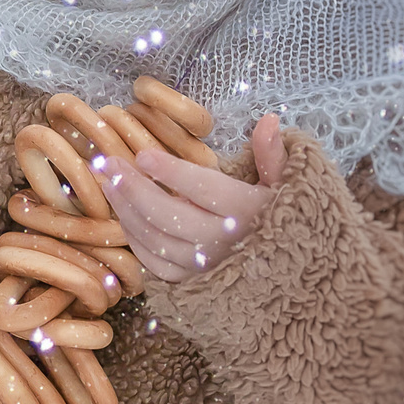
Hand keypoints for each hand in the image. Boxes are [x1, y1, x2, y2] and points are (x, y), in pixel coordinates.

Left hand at [98, 114, 287, 280]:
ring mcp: (207, 267)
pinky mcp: (194, 284)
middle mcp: (224, 242)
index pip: (203, 188)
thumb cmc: (288, 221)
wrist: (296, 278)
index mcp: (248, 211)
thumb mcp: (287, 185)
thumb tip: (269, 119)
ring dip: (126, 210)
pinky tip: (123, 215)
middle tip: (109, 163)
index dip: (170, 172)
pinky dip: (135, 240)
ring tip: (107, 182)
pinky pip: (155, 264)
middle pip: (168, 215)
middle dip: (133, 188)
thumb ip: (272, 155)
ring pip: (155, 239)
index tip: (143, 154)